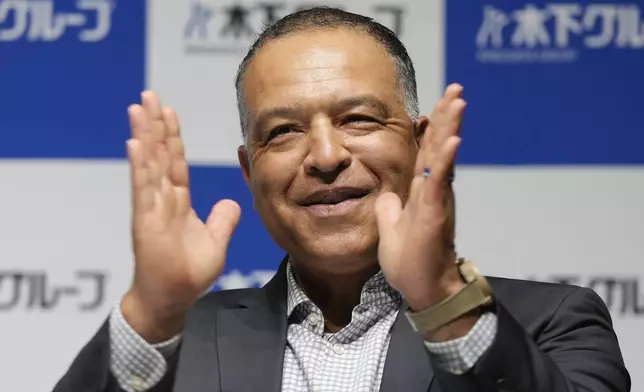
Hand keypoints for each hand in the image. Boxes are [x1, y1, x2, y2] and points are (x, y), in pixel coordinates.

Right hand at [121, 91, 240, 341]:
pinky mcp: (146, 222)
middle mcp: (162, 199)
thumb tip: (231, 201)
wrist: (172, 299)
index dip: (172, 136)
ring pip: (149, 164)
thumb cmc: (188, 274)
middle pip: (159, 154)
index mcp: (178, 201)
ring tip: (138, 108)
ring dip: (144, 135)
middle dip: (154, 124)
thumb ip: (222, 220)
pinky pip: (143, 190)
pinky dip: (140, 166)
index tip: (168, 110)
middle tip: (148, 95)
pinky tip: (136, 143)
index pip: (175, 161)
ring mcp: (152, 208)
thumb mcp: (215, 242)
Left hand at [375, 84, 465, 311]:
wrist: (423, 288)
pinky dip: (446, 161)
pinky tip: (452, 141)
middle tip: (456, 88)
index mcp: (421, 190)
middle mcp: (432, 189)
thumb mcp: (391, 226)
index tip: (438, 102)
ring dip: (450, 128)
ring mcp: (436, 199)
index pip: (426, 150)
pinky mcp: (435, 213)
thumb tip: (386, 193)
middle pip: (438, 145)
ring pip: (443, 157)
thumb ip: (390, 207)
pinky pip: (440, 183)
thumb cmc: (410, 260)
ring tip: (458, 100)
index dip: (431, 126)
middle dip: (446, 115)